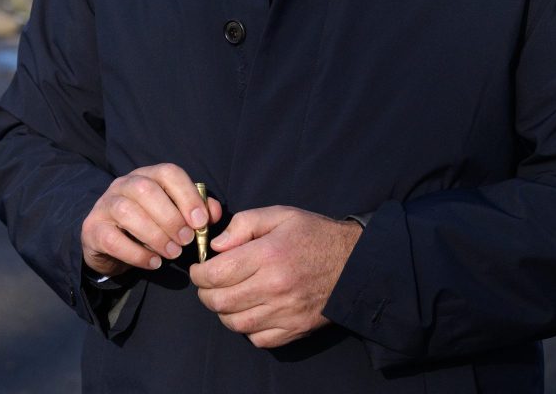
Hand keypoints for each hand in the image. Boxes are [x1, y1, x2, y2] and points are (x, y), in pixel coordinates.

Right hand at [81, 163, 222, 277]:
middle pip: (145, 189)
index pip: (168, 173)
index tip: (201, 222)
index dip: (187, 195)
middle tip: (186, 241)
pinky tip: (153, 263)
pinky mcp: (93, 229)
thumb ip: (196, 212)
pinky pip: (112, 239)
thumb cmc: (148, 226)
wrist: (108, 242)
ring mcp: (105, 205)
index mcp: (147, 175)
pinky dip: (136, 253)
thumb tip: (213, 212)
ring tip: (172, 254)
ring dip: (155, 235)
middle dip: (171, 217)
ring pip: (127, 211)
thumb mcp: (173, 216)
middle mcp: (123, 184)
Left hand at [190, 206, 360, 348]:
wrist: (356, 263)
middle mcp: (275, 287)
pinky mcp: (296, 329)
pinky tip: (251, 312)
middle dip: (206, 294)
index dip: (200, 274)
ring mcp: (286, 312)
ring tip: (228, 297)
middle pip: (220, 302)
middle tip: (208, 285)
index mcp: (268, 255)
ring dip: (224, 312)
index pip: (216, 274)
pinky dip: (248, 330)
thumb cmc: (314, 235)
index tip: (200, 269)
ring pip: (235, 324)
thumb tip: (216, 246)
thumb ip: (243, 225)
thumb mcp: (279, 215)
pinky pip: (258, 339)